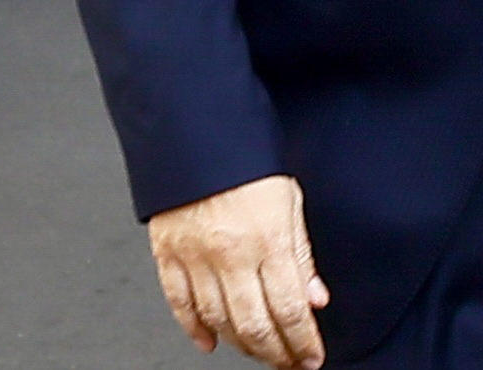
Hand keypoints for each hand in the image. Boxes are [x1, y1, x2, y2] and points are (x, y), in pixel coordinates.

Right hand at [146, 174, 327, 367]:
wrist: (198, 136)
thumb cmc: (248, 164)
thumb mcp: (290, 202)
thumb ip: (301, 255)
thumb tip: (315, 297)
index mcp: (268, 239)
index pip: (290, 308)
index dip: (303, 341)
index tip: (312, 358)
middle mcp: (231, 254)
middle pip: (254, 324)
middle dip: (276, 353)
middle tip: (289, 363)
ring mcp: (195, 258)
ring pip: (218, 321)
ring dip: (241, 345)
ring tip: (260, 353)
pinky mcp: (167, 256)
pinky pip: (180, 305)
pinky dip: (195, 330)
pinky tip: (210, 343)